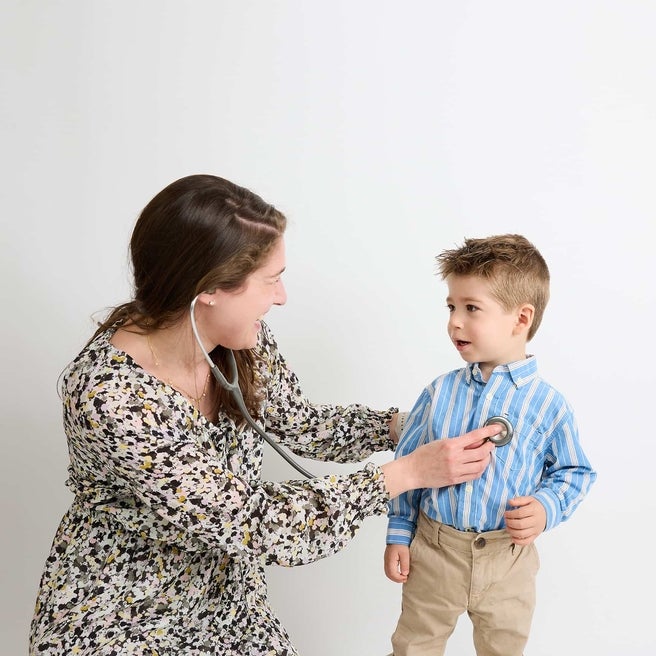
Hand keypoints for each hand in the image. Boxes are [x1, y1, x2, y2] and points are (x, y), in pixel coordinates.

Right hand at [381, 424, 496, 497]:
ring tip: (485, 455)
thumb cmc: (424, 454)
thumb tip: (476, 440)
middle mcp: (455, 458)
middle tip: (491, 444)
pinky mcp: (455, 480)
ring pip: (480, 465)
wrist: (413, 470)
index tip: (497, 428)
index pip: (475, 436)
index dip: (488, 432)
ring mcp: (456, 470)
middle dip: (489, 447)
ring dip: (486, 459)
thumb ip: (458, 442)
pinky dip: (480, 469)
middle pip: (481, 452)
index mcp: (451, 445)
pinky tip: (479, 465)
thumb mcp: (440, 442)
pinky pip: (474, 475)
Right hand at [384, 544, 409, 582]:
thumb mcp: (405, 553)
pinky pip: (388, 569)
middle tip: (405, 579)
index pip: (392, 573)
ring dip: (394, 577)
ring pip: (387, 572)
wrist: (397, 535)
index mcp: (390, 560)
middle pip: (388, 574)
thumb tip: (404, 574)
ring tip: (402, 577)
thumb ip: (405, 564)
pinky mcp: (388, 558)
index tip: (406, 578)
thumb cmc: (401, 543)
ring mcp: (386, 559)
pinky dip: (393, 573)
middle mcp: (386, 560)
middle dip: (396, 579)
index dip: (399, 578)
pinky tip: (399, 572)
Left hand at [504, 496, 545, 544]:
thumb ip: (519, 500)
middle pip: (520, 525)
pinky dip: (518, 541)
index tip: (506, 513)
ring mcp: (536, 530)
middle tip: (506, 520)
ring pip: (522, 534)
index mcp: (534, 510)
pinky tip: (512, 536)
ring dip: (511, 531)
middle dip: (509, 523)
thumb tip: (510, 502)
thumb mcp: (528, 499)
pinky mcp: (535, 536)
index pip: (520, 513)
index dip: (510, 514)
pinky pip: (527, 541)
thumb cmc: (535, 506)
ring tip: (507, 527)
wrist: (547, 513)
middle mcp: (536, 521)